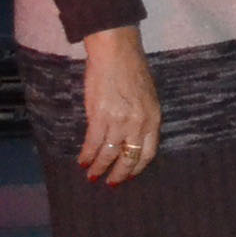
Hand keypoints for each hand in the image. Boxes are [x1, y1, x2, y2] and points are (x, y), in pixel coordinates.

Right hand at [78, 27, 160, 184]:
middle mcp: (139, 124)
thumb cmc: (132, 70)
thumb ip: (142, 117)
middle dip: (119, 174)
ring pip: (109, 154)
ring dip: (99, 167)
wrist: (116, 53)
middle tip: (111, 183)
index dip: (138, 166)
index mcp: (154, 119)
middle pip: (130, 158)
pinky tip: (81, 161)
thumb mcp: (147, 97)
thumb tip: (131, 135)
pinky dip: (86, 154)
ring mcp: (119, 121)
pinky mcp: (100, 117)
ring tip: (91, 176)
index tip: (130, 174)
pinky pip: (93, 143)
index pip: (149, 152)